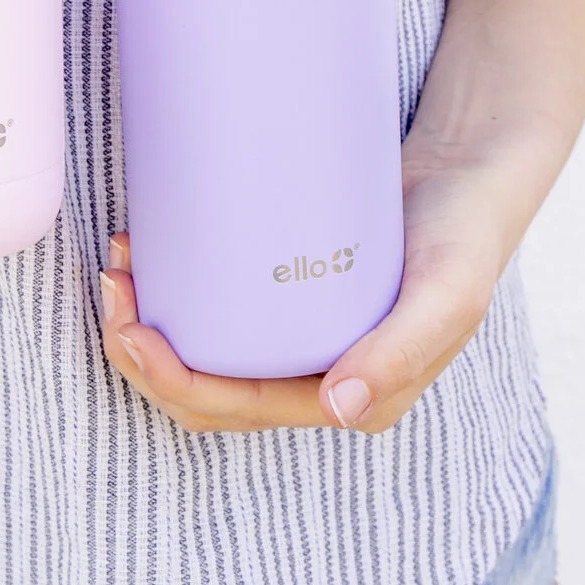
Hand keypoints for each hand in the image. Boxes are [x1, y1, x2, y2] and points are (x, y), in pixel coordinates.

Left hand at [97, 140, 560, 433]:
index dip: (172, 382)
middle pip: (203, 390)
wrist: (472, 174)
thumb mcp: (448, 292)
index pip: (236, 410)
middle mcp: (316, 379)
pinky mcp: (287, 296)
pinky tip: (148, 246)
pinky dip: (174, 290)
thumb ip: (405, 349)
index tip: (133, 326)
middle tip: (112, 281)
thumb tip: (338, 406)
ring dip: (147, 321)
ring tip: (120, 261)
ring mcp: (298, 338)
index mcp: (349, 399)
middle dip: (141, 350)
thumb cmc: (466, 235)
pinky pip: (217, 310)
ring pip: (201, 352)